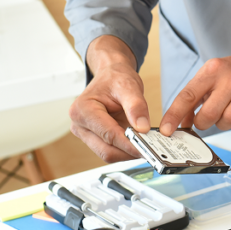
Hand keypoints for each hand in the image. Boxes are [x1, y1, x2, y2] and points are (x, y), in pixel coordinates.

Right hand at [69, 36, 149, 162]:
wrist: (111, 75)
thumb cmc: (115, 78)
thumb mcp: (129, 86)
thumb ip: (136, 106)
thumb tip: (143, 128)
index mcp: (83, 110)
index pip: (108, 134)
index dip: (129, 144)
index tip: (146, 149)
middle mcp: (80, 124)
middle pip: (106, 150)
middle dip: (129, 152)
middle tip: (150, 150)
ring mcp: (86, 133)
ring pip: (108, 154)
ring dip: (128, 153)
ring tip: (146, 146)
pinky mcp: (94, 139)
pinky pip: (111, 150)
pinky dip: (126, 150)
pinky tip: (138, 144)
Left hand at [158, 53, 230, 135]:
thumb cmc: (230, 75)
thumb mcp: (208, 78)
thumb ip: (192, 100)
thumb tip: (180, 124)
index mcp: (212, 71)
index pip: (188, 96)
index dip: (174, 115)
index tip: (166, 130)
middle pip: (209, 114)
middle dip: (203, 123)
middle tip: (206, 118)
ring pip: (228, 122)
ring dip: (222, 124)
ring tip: (225, 113)